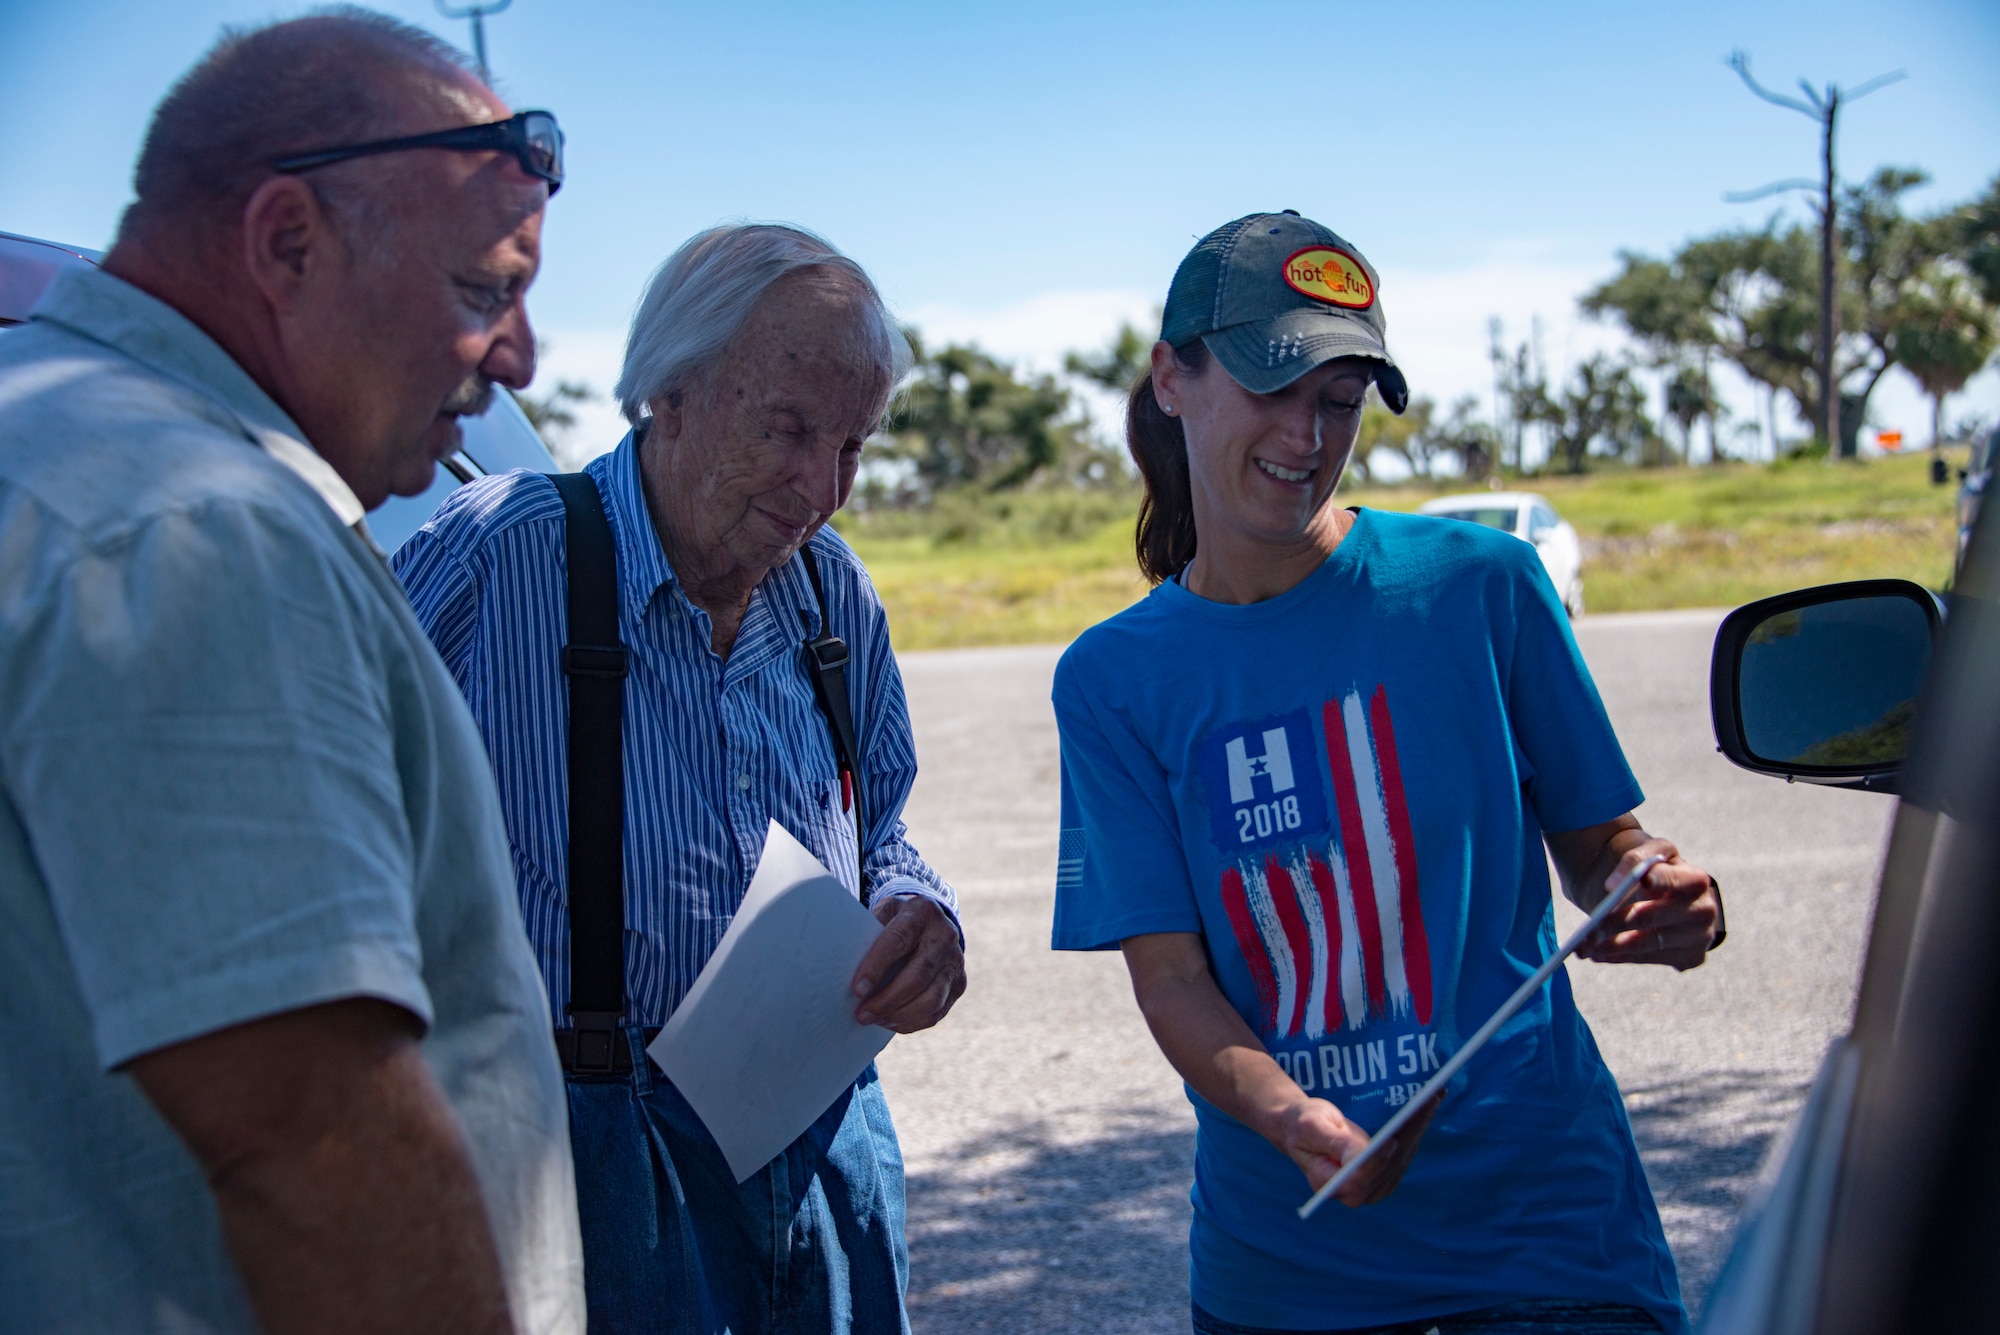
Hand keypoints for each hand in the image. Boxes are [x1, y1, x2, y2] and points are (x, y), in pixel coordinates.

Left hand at [851, 894, 965, 1031]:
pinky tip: (891, 1022)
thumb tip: (844, 969)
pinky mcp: (959, 984)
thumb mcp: (882, 915)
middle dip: (887, 999)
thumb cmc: (895, 921)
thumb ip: (868, 936)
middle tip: (862, 1014)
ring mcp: (956, 961)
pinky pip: (937, 1012)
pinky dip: (912, 1022)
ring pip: (931, 998)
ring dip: (899, 1015)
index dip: (877, 966)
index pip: (899, 940)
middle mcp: (945, 935)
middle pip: (918, 975)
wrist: (931, 921)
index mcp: (922, 912)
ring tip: (874, 1020)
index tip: (857, 990)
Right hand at [1277, 1091, 1440, 1207]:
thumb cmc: (1302, 1124)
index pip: (1362, 1176)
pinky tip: (1430, 1101)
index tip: (1391, 1140)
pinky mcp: (1389, 1172)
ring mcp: (1377, 1184)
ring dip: (1421, 1122)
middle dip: (1411, 1129)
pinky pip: (1408, 1147)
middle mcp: (1359, 1192)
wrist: (1304, 1128)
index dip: (1377, 1161)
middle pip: (1391, 1163)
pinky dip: (1419, 1123)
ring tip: (1435, 1092)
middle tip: (1427, 1099)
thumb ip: (1333, 1143)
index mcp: (1334, 1185)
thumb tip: (1359, 1154)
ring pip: (1405, 1153)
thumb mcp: (1311, 1128)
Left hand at [1575, 837, 1720, 970]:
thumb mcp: (1651, 852)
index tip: (1633, 881)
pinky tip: (1598, 954)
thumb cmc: (1657, 870)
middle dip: (1613, 924)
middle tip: (1586, 931)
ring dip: (1610, 947)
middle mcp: (1703, 911)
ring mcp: (1699, 937)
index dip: (1657, 880)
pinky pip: (1648, 959)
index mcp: (1696, 880)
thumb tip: (1613, 885)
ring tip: (1583, 947)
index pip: (1673, 880)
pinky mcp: (1689, 957)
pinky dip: (1619, 957)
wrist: (1673, 895)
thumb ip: (1637, 858)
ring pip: (1646, 944)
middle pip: (1649, 917)